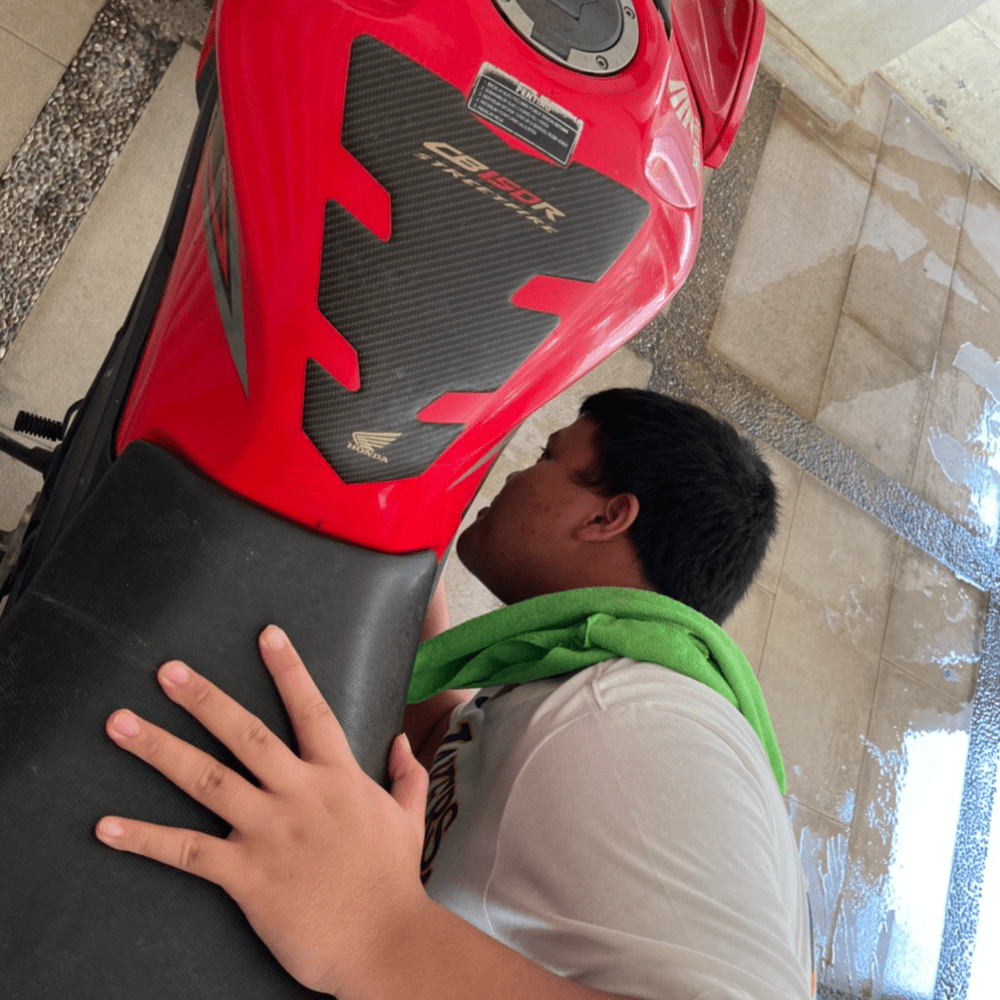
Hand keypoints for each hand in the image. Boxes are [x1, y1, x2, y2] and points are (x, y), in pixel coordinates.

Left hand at [95, 626, 429, 995]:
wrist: (385, 941)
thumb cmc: (394, 879)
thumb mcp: (409, 816)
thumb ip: (405, 773)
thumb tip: (398, 742)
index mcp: (338, 776)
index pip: (311, 710)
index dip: (288, 670)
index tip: (267, 633)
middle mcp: (299, 794)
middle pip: (245, 734)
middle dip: (204, 699)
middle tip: (168, 670)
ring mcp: (269, 832)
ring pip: (207, 779)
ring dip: (160, 749)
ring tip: (121, 724)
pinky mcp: (246, 875)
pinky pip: (187, 851)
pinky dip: (145, 838)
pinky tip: (107, 825)